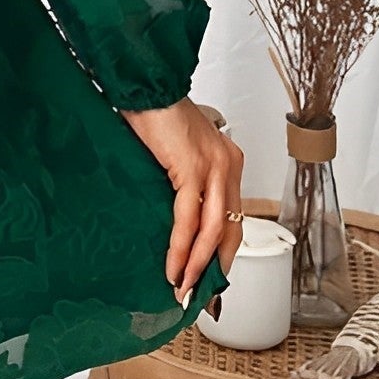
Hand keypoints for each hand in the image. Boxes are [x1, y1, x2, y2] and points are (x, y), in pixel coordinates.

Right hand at [118, 96, 243, 305]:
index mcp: (228, 162)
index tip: (209, 279)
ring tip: (183, 289)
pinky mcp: (193, 168)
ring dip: (198, 265)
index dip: (222, 252)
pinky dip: (182, 247)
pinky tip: (173, 266)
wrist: (146, 84)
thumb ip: (183, 178)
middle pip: (230, 230)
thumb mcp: (177, 150)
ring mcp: (215, 167)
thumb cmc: (154, 112)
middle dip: (215, 268)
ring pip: (213, 230)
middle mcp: (229, 166)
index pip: (232, 218)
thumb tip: (170, 211)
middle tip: (199, 295)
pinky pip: (189, 219)